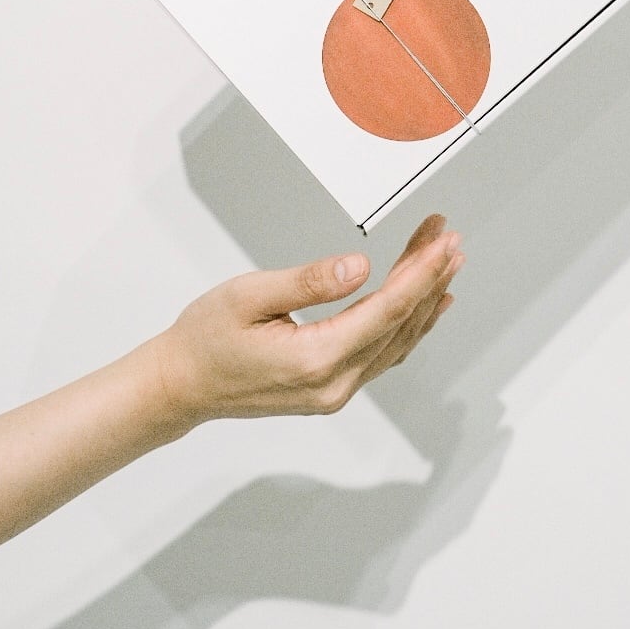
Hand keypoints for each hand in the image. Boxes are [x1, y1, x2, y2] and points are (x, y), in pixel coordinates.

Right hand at [149, 214, 463, 426]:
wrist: (180, 386)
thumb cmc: (205, 338)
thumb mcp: (248, 296)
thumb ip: (309, 282)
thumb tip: (360, 266)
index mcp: (315, 359)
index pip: (386, 311)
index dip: (421, 273)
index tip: (444, 242)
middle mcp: (334, 383)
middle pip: (398, 323)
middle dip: (429, 277)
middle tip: (449, 236)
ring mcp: (335, 391)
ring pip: (396, 340)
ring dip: (423, 298)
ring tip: (446, 259)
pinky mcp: (331, 388)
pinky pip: (384, 354)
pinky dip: (409, 325)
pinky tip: (428, 305)